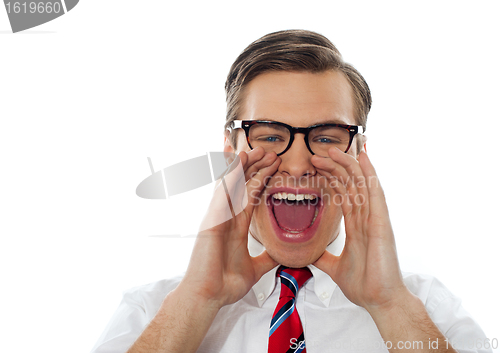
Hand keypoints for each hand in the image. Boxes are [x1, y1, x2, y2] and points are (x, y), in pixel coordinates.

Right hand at [179, 147, 280, 307]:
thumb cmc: (224, 284)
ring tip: (256, 150)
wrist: (208, 297)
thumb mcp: (255, 268)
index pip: (251, 195)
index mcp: (237, 225)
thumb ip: (267, 259)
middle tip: (270, 152)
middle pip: (242, 185)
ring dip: (244, 166)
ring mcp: (218, 217)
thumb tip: (282, 256)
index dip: (263, 178)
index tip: (276, 165)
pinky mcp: (211, 220)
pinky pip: (222, 193)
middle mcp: (227, 217)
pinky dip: (230, 176)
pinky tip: (238, 162)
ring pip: (232, 185)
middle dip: (256, 167)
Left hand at [311, 148, 408, 311]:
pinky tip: (363, 157)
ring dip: (347, 164)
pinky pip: (375, 192)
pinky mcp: (381, 222)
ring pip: (361, 183)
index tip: (315, 168)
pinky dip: (369, 173)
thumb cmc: (364, 285)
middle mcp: (366, 217)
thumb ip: (323, 257)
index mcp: (356, 226)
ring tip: (332, 149)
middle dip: (333, 168)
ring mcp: (375, 218)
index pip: (342, 194)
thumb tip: (308, 255)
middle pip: (349, 184)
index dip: (330, 179)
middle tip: (316, 156)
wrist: (379, 301)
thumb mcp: (334, 267)